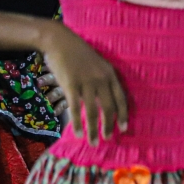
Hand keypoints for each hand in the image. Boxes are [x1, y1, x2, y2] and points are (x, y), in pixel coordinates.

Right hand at [40, 24, 127, 143]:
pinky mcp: (71, 85)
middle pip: (109, 107)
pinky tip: (78, 133)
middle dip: (109, 125)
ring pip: (93, 111)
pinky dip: (78, 123)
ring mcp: (86, 82)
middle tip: (108, 139)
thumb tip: (104, 97)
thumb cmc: (78, 53)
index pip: (121, 98)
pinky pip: (76, 108)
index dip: (123, 114)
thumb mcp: (97, 64)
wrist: (60, 41)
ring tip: (94, 142)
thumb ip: (102, 79)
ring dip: (94, 129)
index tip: (124, 128)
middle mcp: (101, 80)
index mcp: (110, 74)